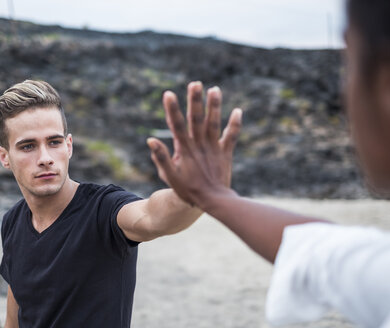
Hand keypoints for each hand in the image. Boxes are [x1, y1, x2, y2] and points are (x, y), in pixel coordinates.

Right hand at [147, 81, 241, 207]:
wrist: (213, 201)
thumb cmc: (188, 190)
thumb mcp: (170, 176)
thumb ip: (161, 157)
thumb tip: (151, 140)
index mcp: (184, 149)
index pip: (176, 125)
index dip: (172, 109)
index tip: (168, 94)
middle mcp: (199, 145)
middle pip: (196, 119)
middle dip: (195, 101)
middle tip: (195, 83)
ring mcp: (214, 148)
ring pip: (214, 123)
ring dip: (214, 106)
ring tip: (215, 89)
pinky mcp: (225, 153)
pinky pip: (231, 136)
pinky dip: (235, 124)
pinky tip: (238, 111)